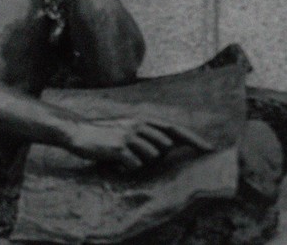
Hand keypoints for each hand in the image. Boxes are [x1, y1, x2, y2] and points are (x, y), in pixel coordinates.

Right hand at [66, 117, 213, 169]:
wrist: (76, 132)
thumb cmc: (102, 133)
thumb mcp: (126, 127)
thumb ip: (146, 133)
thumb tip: (169, 146)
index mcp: (141, 118)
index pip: (174, 128)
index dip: (194, 138)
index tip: (210, 148)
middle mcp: (138, 125)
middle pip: (164, 147)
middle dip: (153, 155)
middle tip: (132, 152)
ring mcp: (129, 136)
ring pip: (151, 158)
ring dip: (138, 161)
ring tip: (121, 155)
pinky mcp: (120, 148)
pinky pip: (135, 165)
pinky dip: (126, 167)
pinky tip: (114, 160)